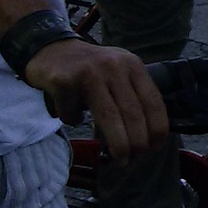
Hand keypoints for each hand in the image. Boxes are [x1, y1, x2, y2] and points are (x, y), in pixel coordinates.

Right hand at [23, 40, 169, 160]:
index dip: (157, 127)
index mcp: (132, 65)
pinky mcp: (64, 80)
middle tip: (135, 158)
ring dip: (118, 143)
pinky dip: (73, 121)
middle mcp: (114, 66)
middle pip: (132, 112)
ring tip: (120, 159)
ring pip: (108, 116)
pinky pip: (73, 113)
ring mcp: (89, 72)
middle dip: (138, 141)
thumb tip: (148, 135)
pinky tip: (73, 118)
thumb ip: (131, 94)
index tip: (156, 146)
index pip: (152, 100)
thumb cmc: (89, 69)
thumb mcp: (118, 72)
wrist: (50, 48)